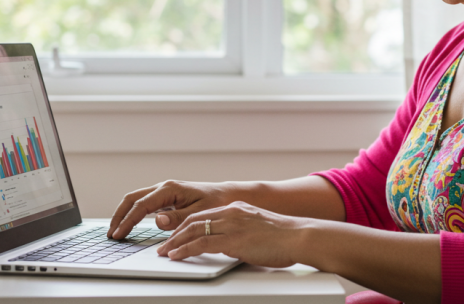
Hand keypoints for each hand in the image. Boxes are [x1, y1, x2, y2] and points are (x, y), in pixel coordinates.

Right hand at [108, 180, 237, 238]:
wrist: (225, 195)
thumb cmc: (215, 202)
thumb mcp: (198, 212)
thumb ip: (177, 218)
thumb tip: (157, 220)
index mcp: (169, 189)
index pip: (140, 205)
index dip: (127, 221)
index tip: (118, 234)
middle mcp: (163, 187)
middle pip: (132, 198)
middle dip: (119, 215)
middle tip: (111, 234)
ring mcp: (163, 191)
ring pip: (135, 199)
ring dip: (124, 213)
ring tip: (116, 230)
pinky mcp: (165, 197)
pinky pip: (143, 203)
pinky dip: (133, 213)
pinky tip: (129, 224)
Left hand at [155, 201, 309, 268]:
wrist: (300, 236)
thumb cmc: (285, 237)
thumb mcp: (258, 229)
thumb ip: (241, 233)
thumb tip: (231, 246)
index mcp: (237, 209)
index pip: (204, 215)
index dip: (185, 226)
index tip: (175, 235)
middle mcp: (232, 213)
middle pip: (194, 220)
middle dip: (175, 234)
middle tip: (163, 245)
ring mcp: (232, 225)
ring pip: (194, 230)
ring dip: (175, 242)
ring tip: (165, 252)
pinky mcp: (234, 239)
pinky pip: (202, 243)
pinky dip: (185, 249)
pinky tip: (177, 255)